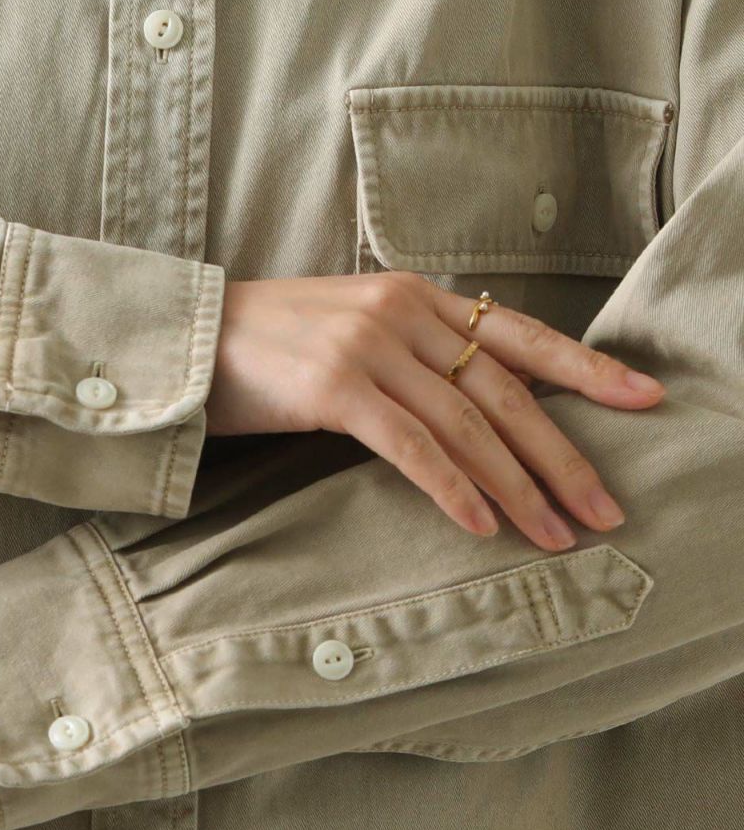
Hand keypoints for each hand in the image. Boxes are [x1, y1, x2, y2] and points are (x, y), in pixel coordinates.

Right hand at [204, 273, 665, 551]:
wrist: (185, 339)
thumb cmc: (268, 347)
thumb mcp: (352, 330)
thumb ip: (413, 353)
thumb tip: (476, 410)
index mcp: (416, 296)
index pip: (520, 335)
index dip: (588, 368)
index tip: (645, 400)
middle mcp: (402, 313)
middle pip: (507, 391)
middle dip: (564, 456)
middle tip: (606, 509)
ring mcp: (368, 347)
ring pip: (469, 425)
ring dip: (519, 487)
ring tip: (556, 533)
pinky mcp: (333, 387)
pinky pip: (412, 446)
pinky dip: (452, 489)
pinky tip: (481, 526)